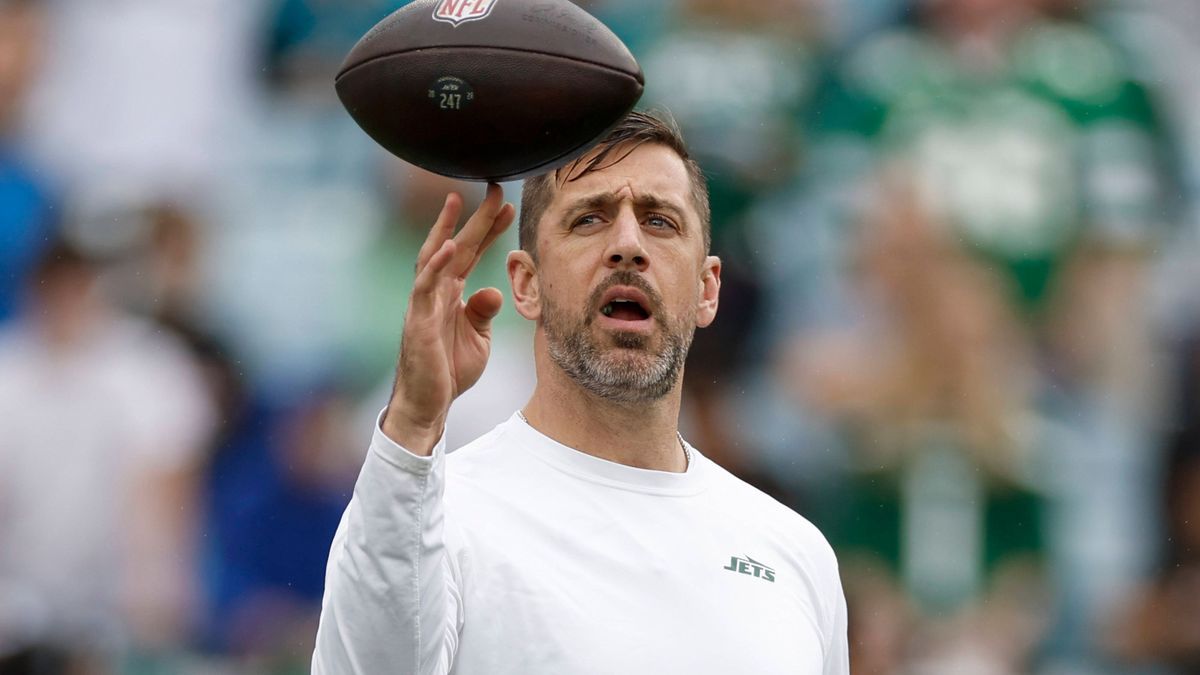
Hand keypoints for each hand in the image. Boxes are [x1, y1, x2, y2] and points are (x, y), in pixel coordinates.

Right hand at [382, 183, 515, 453]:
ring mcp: (424, 302)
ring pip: (435, 256)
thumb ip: (484, 311)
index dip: (489, 229)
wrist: (428, 403)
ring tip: (459, 200)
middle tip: (494, 187)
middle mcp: (436, 291)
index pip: (472, 252)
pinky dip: (437, 264)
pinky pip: (425, 285)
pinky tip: (449, 245)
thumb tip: (493, 290)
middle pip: (457, 244)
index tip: (507, 205)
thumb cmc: (449, 370)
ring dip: (448, 227)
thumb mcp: (478, 338)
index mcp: (452, 292)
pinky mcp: (419, 319)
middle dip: (475, 217)